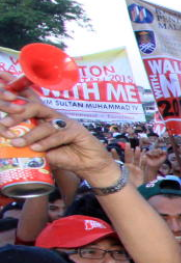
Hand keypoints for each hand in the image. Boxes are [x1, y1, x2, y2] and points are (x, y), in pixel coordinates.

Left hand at [0, 74, 115, 181]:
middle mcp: (54, 117)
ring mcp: (66, 123)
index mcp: (44, 118)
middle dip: (18, 114)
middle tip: (4, 124)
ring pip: (45, 124)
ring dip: (30, 135)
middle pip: (35, 107)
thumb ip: (30, 146)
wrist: (89, 166)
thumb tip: (12, 145)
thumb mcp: (43, 151)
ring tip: (17, 143)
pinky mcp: (77, 131)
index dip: (16, 96)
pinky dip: (46, 142)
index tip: (1, 100)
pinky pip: (59, 135)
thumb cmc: (66, 157)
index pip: (29, 103)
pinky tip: (36, 148)